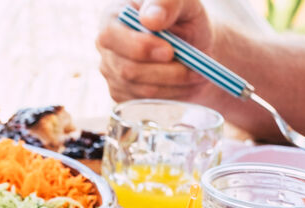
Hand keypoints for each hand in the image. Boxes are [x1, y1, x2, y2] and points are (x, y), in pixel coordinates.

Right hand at [96, 0, 213, 102]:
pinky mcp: (121, 93)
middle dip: (164, 72)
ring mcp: (111, 72)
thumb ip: (168, 3)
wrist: (192, 44)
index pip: (110, 36)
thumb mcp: (184, 3)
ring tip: (197, 74)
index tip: (170, 51)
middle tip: (194, 68)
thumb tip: (151, 19)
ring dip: (173, 85)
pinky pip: (144, 102)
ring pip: (139, 90)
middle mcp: (107, 47)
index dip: (139, 47)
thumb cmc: (184, 18)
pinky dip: (171, 95)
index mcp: (113, 16)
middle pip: (126, 69)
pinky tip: (185, 84)